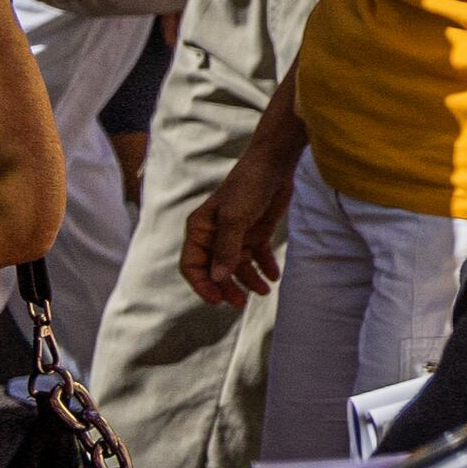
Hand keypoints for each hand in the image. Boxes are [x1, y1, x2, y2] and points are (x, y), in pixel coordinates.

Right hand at [182, 125, 294, 309]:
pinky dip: (264, 267)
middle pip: (216, 270)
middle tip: (240, 303)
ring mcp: (236, 234)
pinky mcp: (256, 231)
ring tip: (263, 292)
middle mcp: (214, 235)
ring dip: (249, 280)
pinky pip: (258, 255)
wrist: (274, 164)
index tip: (217, 300)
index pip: (192, 266)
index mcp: (199, 230)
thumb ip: (227, 249)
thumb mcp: (235, 218)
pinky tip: (273, 277)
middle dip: (227, 288)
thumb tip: (219, 278)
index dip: (202, 285)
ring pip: (238, 266)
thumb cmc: (247, 186)